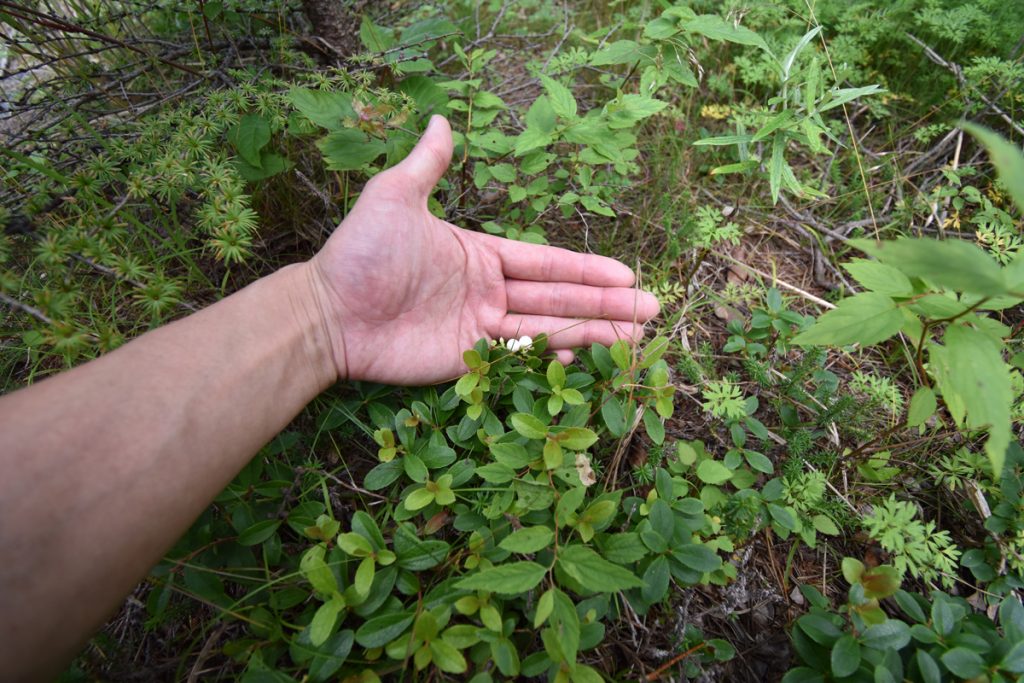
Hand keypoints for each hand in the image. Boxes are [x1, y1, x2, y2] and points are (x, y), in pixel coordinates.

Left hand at [307, 115, 659, 384]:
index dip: (587, 270)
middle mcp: (487, 292)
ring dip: (591, 332)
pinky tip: (583, 358)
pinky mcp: (467, 359)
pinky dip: (552, 358)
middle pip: (558, 298)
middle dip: (605, 305)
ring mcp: (479, 328)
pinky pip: (518, 359)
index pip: (546, 262)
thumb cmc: (361, 254)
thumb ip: (427, 165)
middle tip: (651, 309)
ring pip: (547, 329)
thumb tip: (440, 119)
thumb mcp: (394, 197)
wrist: (329, 313)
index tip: (626, 275)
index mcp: (480, 255)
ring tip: (635, 337)